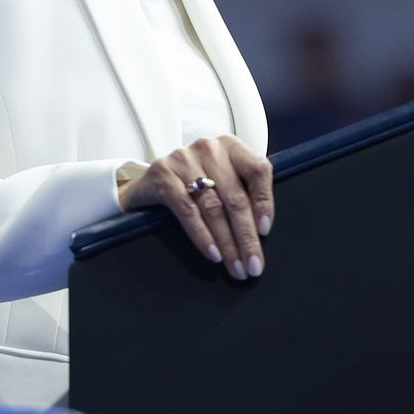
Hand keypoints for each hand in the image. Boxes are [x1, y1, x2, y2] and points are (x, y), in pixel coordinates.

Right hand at [116, 135, 273, 280]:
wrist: (148, 184)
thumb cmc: (193, 185)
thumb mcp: (221, 180)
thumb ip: (243, 194)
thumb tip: (262, 234)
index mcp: (231, 147)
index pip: (257, 169)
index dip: (264, 201)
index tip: (265, 231)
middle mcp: (209, 148)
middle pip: (235, 196)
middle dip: (247, 236)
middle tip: (253, 266)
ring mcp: (184, 158)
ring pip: (213, 207)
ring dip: (227, 243)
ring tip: (235, 267)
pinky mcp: (162, 173)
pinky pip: (187, 210)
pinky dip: (202, 235)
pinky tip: (212, 254)